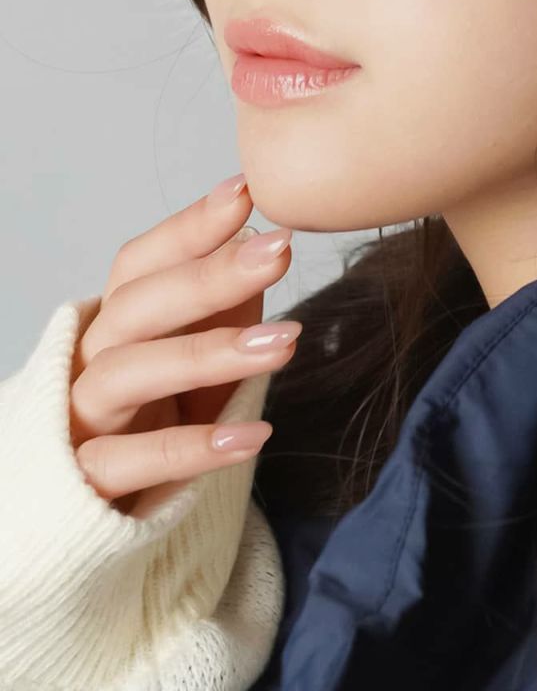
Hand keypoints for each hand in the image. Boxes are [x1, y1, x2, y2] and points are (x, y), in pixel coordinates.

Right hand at [68, 174, 300, 518]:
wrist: (91, 518)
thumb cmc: (155, 417)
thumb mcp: (195, 359)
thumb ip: (223, 306)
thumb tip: (262, 244)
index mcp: (114, 322)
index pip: (140, 261)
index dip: (189, 226)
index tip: (245, 191)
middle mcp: (88, 362)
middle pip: (136, 307)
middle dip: (209, 276)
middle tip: (279, 251)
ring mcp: (80, 421)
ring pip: (126, 374)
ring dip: (206, 354)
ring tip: (283, 341)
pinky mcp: (84, 485)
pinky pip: (128, 462)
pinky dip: (192, 450)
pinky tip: (254, 436)